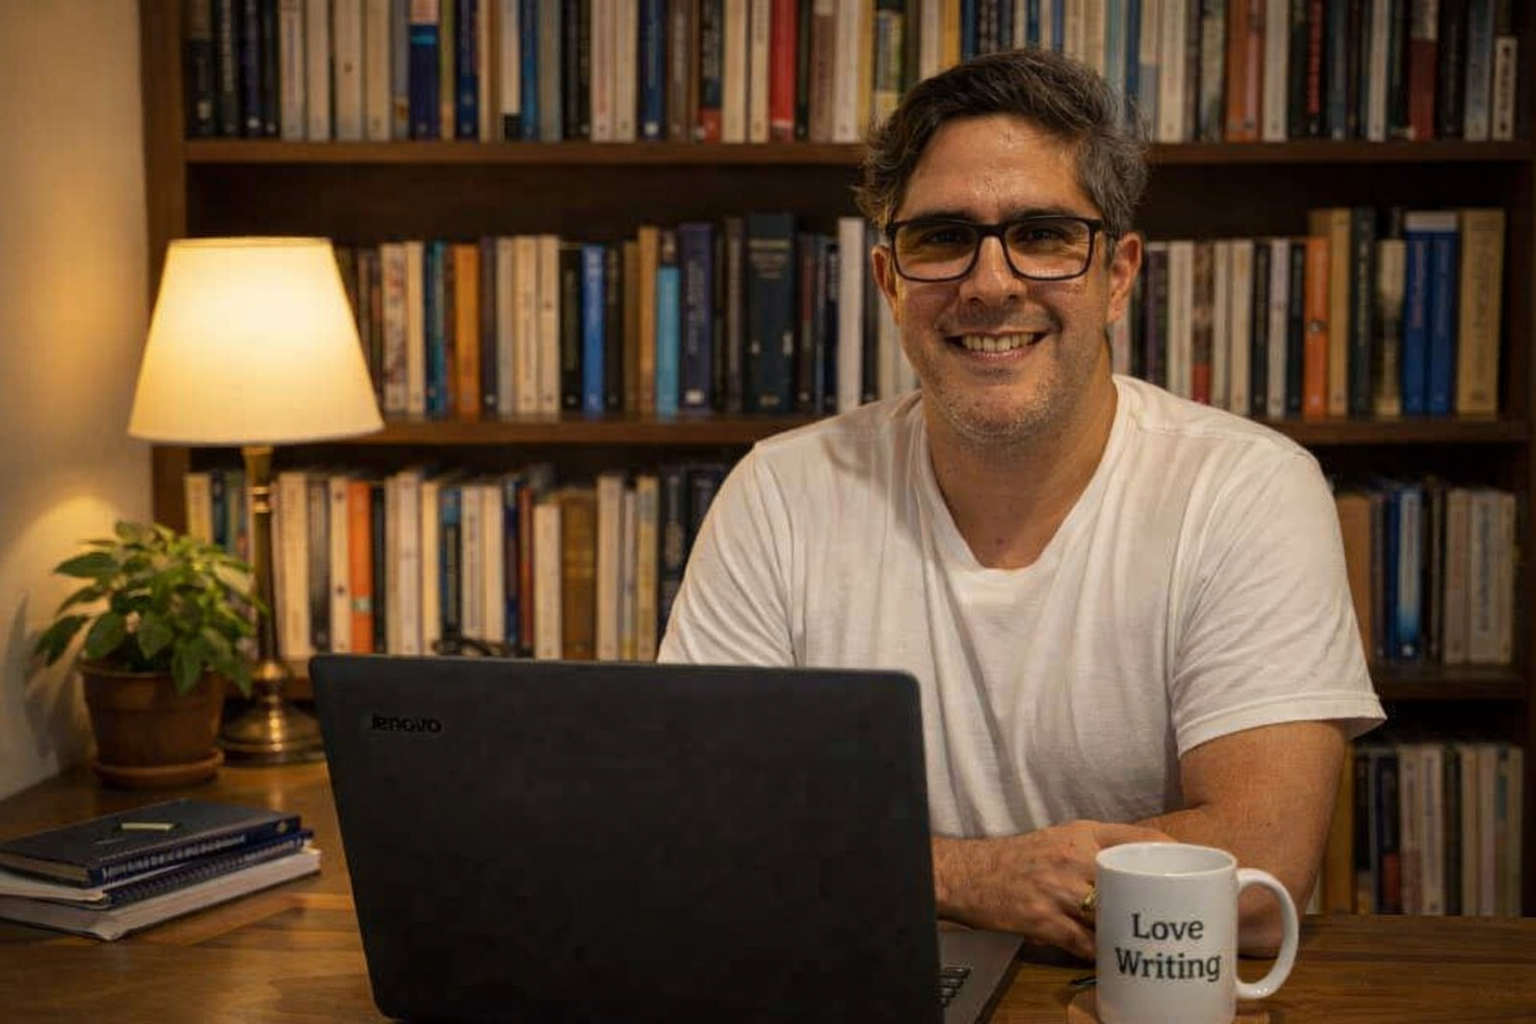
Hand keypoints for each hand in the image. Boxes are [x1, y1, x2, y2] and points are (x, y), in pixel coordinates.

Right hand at [933, 820, 1172, 959]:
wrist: (970, 874)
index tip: (1193, 869)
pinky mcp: (1045, 921)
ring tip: (1152, 943)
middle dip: (1157, 901)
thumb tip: (1144, 865)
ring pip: (1111, 916)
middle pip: (1132, 881)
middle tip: (1180, 917)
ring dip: (1131, 931)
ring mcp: (1059, 891)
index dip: (1171, 853)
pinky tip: (1115, 959)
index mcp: (1082, 834)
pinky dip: (1102, 954)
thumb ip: (1100, 846)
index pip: (1138, 837)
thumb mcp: (1061, 837)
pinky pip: (1085, 944)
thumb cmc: (1020, 857)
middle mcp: (1074, 859)